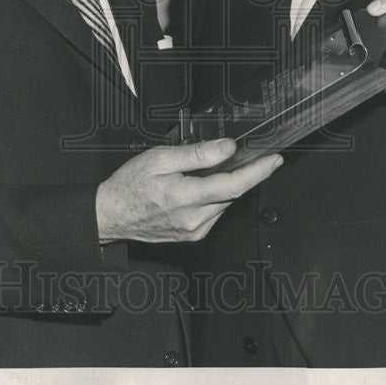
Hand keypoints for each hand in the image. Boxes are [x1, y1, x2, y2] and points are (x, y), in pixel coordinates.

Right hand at [95, 139, 282, 242]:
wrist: (111, 215)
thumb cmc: (130, 184)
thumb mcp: (160, 158)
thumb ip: (197, 154)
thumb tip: (227, 148)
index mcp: (186, 197)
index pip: (234, 185)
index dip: (258, 171)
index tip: (274, 160)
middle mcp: (194, 219)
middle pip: (232, 194)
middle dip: (244, 175)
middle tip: (248, 156)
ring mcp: (194, 231)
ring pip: (224, 204)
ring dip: (227, 186)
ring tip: (214, 169)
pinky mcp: (192, 236)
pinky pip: (214, 213)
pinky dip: (215, 198)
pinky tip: (202, 187)